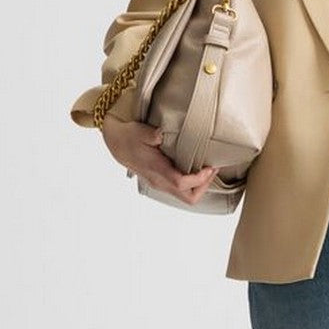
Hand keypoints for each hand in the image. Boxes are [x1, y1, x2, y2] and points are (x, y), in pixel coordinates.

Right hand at [99, 115, 218, 205]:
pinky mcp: (160, 182)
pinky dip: (192, 183)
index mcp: (156, 170)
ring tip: (207, 169)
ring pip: (185, 196)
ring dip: (199, 185)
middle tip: (212, 169)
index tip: (210, 167)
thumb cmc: (129, 136)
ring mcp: (160, 184)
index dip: (199, 179)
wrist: (116, 143)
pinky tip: (195, 168)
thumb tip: (161, 134)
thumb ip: (152, 134)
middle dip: (204, 186)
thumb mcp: (140, 131)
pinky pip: (180, 190)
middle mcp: (159, 181)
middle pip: (188, 197)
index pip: (182, 183)